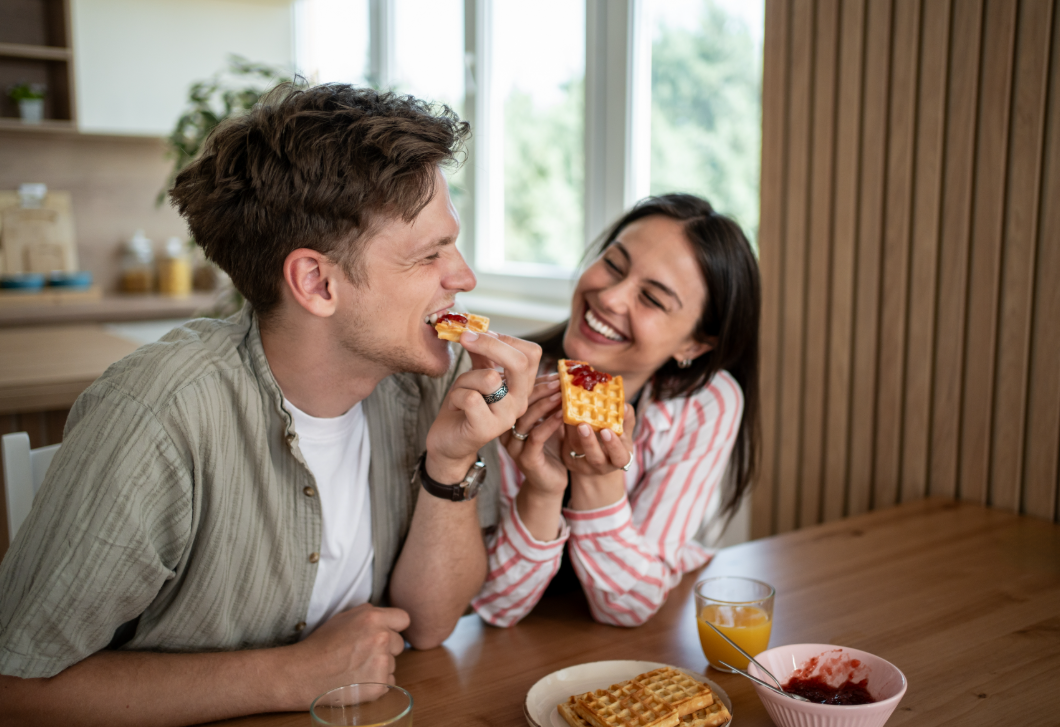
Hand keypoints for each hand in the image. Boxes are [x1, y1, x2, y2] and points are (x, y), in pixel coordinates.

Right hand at [284, 604, 409, 706]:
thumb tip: (383, 613)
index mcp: (373, 618)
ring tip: (356, 668)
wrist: (304, 673)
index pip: (404, 619)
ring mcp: (381, 664)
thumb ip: (367, 612)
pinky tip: (358, 680)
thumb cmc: (321, 644)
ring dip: (380, 666)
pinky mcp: (379, 686)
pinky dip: (377, 682)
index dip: (394, 626)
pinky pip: (389, 682)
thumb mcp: (343, 617)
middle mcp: (381, 639)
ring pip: (393, 664)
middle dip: (386, 648)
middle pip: (398, 643)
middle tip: (362, 653)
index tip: (385, 632)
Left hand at [425, 331, 541, 481]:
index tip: (480, 335)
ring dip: (465, 378)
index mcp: (521, 386)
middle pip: (521, 363)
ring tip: (461, 391)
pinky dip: (456, 395)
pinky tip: (456, 406)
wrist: (447, 441)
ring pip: (490, 378)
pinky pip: (471, 397)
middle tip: (464, 337)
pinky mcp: (486, 429)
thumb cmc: (463, 406)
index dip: (505, 338)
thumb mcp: (475, 374)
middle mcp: (520, 401)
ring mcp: (506, 417)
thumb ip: (482, 353)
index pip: (532, 353)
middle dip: (490, 345)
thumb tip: (477, 327)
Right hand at [502, 374, 566, 496]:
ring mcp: (514, 446)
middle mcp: (505, 431)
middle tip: (560, 380)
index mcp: (507, 418)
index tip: (555, 374)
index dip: (536, 382)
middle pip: (519, 404)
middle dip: (541, 389)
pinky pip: (536, 437)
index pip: (517, 394)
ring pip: (526, 418)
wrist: (549, 483)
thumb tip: (562, 375)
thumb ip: (548, 401)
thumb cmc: (550, 448)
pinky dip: (550, 423)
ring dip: (546, 404)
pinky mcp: (526, 459)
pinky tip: (563, 414)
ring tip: (563, 394)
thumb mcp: (547, 420)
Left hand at [562, 404, 635, 475]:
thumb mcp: (625, 433)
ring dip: (573, 433)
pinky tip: (565, 415)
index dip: (613, 445)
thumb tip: (624, 407)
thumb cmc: (615, 440)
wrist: (596, 456)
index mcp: (619, 459)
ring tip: (573, 419)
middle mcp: (602, 466)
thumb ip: (626, 420)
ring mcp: (583, 465)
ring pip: (577, 451)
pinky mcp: (569, 460)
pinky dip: (566, 430)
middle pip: (595, 459)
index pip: (619, 457)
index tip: (605, 430)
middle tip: (583, 425)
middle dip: (589, 442)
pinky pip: (566, 446)